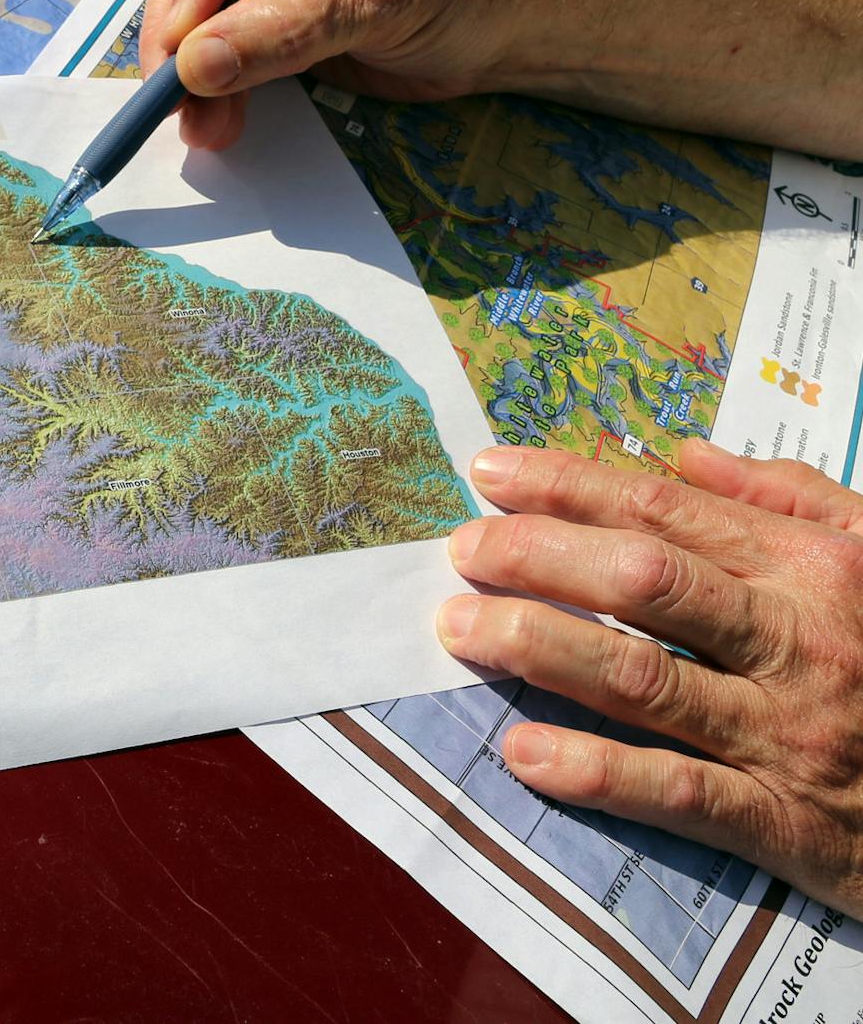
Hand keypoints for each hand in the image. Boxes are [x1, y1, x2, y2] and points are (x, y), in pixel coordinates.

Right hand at [139, 0, 530, 149]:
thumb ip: (286, 26)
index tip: (186, 42)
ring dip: (191, 74)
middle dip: (180, 34)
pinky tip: (215, 122)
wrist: (514, 25)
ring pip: (197, 15)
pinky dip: (216, 90)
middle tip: (176, 96)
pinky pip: (225, 52)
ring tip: (201, 126)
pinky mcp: (275, 19)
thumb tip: (197, 64)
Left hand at [436, 441, 862, 916]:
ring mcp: (788, 730)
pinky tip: (523, 752)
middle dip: (539, 556)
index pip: (662, 510)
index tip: (489, 474)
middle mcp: (795, 636)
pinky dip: (596, 773)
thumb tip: (682, 453)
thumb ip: (785, 497)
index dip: (566, 486)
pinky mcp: (789, 821)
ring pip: (645, 678)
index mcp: (811, 564)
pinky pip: (679, 792)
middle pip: (642, 580)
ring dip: (541, 648)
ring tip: (461, 632)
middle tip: (461, 549)